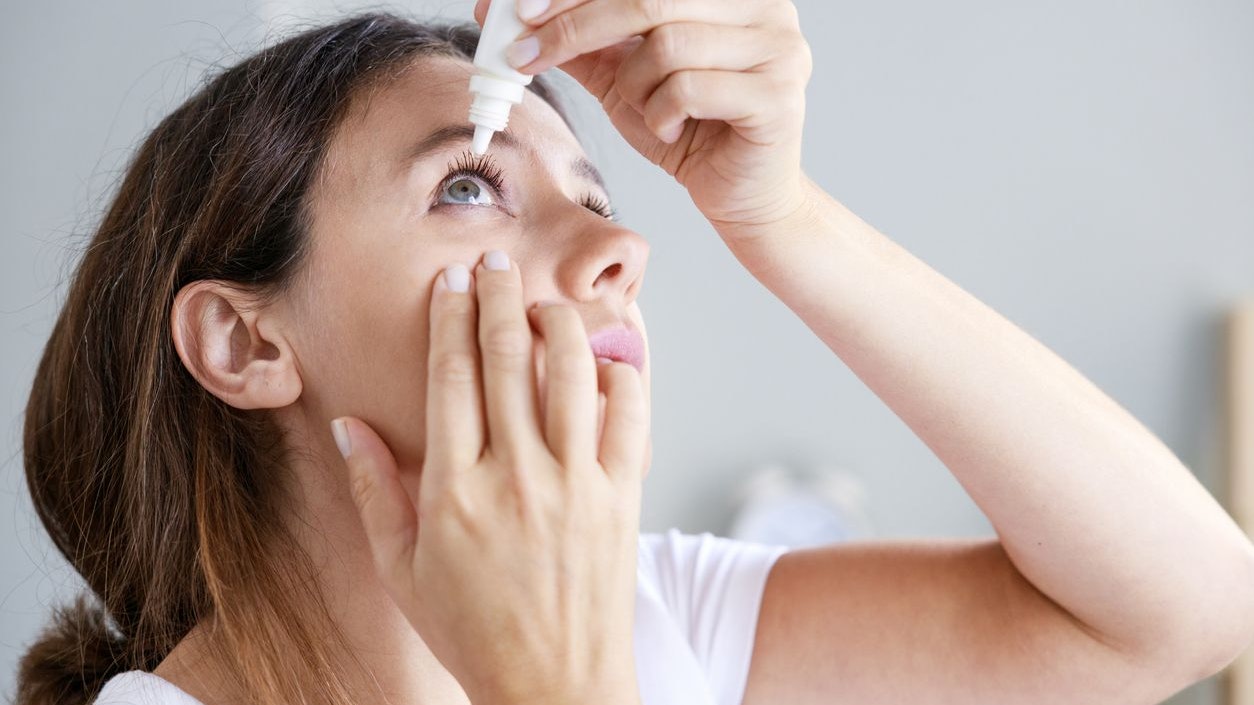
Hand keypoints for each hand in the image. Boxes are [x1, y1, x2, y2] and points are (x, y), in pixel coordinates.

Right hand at [334, 252, 647, 703]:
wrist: (556, 686)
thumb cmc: (473, 631)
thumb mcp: (403, 570)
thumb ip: (372, 493)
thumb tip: (348, 426)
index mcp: (453, 491)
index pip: (450, 378)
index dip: (450, 319)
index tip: (451, 281)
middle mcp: (515, 478)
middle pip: (507, 359)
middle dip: (499, 297)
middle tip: (495, 259)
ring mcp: (575, 486)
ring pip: (571, 374)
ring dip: (558, 323)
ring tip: (545, 302)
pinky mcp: (622, 499)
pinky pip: (629, 418)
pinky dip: (621, 377)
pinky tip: (607, 359)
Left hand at [474, 0, 813, 242]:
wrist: (741, 198)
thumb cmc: (688, 131)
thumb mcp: (623, 77)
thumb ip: (582, 42)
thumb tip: (508, 12)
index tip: (520, 9)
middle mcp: (765, 7)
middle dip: (576, 27)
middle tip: (526, 55)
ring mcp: (779, 49)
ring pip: (668, 45)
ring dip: (633, 85)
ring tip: (644, 108)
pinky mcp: (777, 96)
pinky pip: (690, 88)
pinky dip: (662, 113)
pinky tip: (672, 129)